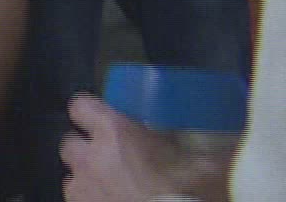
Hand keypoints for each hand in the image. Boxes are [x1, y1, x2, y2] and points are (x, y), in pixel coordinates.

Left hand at [61, 94, 228, 201]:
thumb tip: (228, 143)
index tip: (101, 117)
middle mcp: (91, 158)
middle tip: (112, 157)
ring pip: (72, 176)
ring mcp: (83, 189)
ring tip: (114, 187)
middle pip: (71, 143)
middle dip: (87, 149)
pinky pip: (77, 201)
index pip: (81, 107)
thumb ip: (209, 148)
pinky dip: (92, 201)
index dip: (90, 111)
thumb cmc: (190, 197)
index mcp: (116, 134)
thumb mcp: (210, 166)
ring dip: (88, 179)